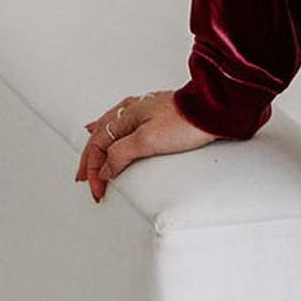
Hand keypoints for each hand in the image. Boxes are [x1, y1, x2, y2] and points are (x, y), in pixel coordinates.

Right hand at [74, 90, 216, 201]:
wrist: (216, 110)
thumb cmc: (186, 121)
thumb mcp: (148, 140)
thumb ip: (122, 154)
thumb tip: (104, 168)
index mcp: (124, 116)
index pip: (98, 146)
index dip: (93, 170)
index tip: (97, 191)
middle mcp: (130, 111)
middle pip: (100, 137)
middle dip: (90, 160)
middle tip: (84, 179)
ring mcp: (144, 112)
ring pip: (111, 130)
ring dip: (99, 147)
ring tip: (91, 159)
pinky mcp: (158, 116)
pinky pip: (126, 127)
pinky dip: (115, 136)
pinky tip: (117, 137)